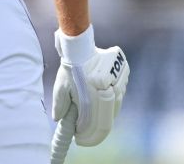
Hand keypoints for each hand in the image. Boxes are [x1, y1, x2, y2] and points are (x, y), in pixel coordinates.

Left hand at [52, 26, 128, 146]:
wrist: (79, 45)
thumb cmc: (69, 67)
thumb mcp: (60, 87)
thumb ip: (60, 106)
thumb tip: (59, 119)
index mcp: (97, 94)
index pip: (100, 125)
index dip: (92, 136)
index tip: (82, 139)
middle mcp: (112, 89)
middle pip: (110, 117)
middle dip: (98, 126)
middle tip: (86, 130)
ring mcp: (120, 80)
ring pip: (117, 104)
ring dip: (107, 111)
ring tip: (94, 110)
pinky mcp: (124, 72)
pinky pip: (121, 91)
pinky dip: (113, 98)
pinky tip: (103, 96)